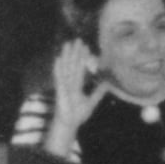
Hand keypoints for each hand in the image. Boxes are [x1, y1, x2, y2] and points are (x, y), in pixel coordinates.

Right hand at [45, 40, 107, 156]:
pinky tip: (57, 59)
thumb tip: (107, 85)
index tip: (86, 47)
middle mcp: (69, 83)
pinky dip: (58, 69)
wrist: (69, 123)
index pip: (80, 68)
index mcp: (76, 85)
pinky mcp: (60, 90)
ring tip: (67, 44)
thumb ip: (98, 93)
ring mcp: (64, 85)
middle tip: (78, 40)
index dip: (82, 58)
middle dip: (75, 52)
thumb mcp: (91, 102)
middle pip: (73, 65)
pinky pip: (58, 78)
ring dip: (66, 56)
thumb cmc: (78, 114)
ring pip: (66, 68)